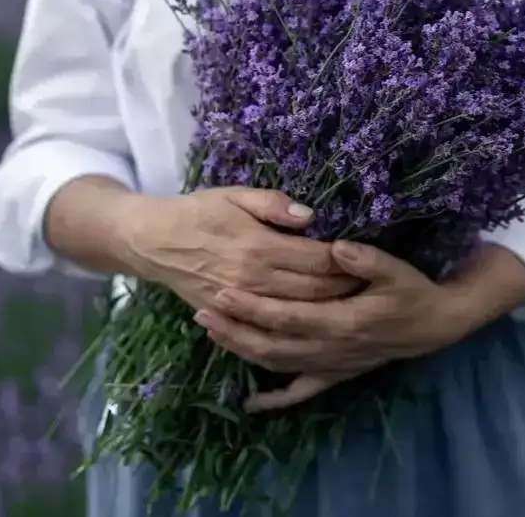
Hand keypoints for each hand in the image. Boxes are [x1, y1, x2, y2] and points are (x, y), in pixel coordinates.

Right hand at [120, 187, 358, 308]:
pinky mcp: (231, 317)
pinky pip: (270, 329)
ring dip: (327, 311)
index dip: (346, 262)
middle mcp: (254, 279)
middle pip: (314, 291)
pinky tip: (316, 326)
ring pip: (297, 314)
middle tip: (371, 289)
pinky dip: (297, 328)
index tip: (368, 262)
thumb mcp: (235, 195)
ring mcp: (242, 303)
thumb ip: (274, 204)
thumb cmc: (199, 212)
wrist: (153, 242)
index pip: (317, 260)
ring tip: (353, 307)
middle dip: (345, 290)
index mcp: (259, 246)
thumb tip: (311, 216)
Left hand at [195, 240, 475, 410]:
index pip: (286, 316)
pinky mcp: (336, 375)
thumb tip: (336, 248)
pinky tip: (251, 403)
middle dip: (234, 329)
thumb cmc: (412, 291)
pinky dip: (275, 399)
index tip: (222, 293)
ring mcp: (331, 366)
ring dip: (243, 351)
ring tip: (213, 335)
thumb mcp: (395, 269)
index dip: (252, 308)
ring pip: (278, 364)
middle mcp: (331, 349)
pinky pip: (300, 392)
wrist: (435, 325)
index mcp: (342, 321)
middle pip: (272, 344)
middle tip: (202, 312)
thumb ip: (365, 259)